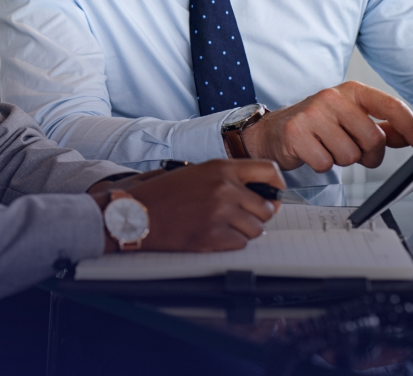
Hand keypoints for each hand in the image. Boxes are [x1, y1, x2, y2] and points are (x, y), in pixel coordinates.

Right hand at [94, 159, 284, 252]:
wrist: (135, 213)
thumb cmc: (162, 193)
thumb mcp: (195, 172)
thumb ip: (227, 177)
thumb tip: (261, 192)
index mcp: (221, 168)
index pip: (269, 170)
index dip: (276, 185)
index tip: (274, 193)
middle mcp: (225, 188)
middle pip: (267, 207)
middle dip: (259, 215)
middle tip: (243, 216)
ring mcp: (220, 213)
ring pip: (256, 229)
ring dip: (245, 231)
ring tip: (223, 226)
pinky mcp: (213, 236)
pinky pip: (241, 244)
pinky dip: (231, 243)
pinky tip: (213, 235)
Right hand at [241, 82, 412, 171]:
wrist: (272, 132)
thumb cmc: (316, 125)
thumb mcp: (350, 119)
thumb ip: (382, 127)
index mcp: (351, 91)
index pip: (392, 106)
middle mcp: (332, 97)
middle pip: (373, 139)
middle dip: (368, 155)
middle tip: (353, 151)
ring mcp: (312, 114)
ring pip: (350, 155)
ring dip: (342, 160)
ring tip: (327, 148)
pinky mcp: (296, 133)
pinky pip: (326, 163)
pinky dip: (322, 164)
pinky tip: (312, 153)